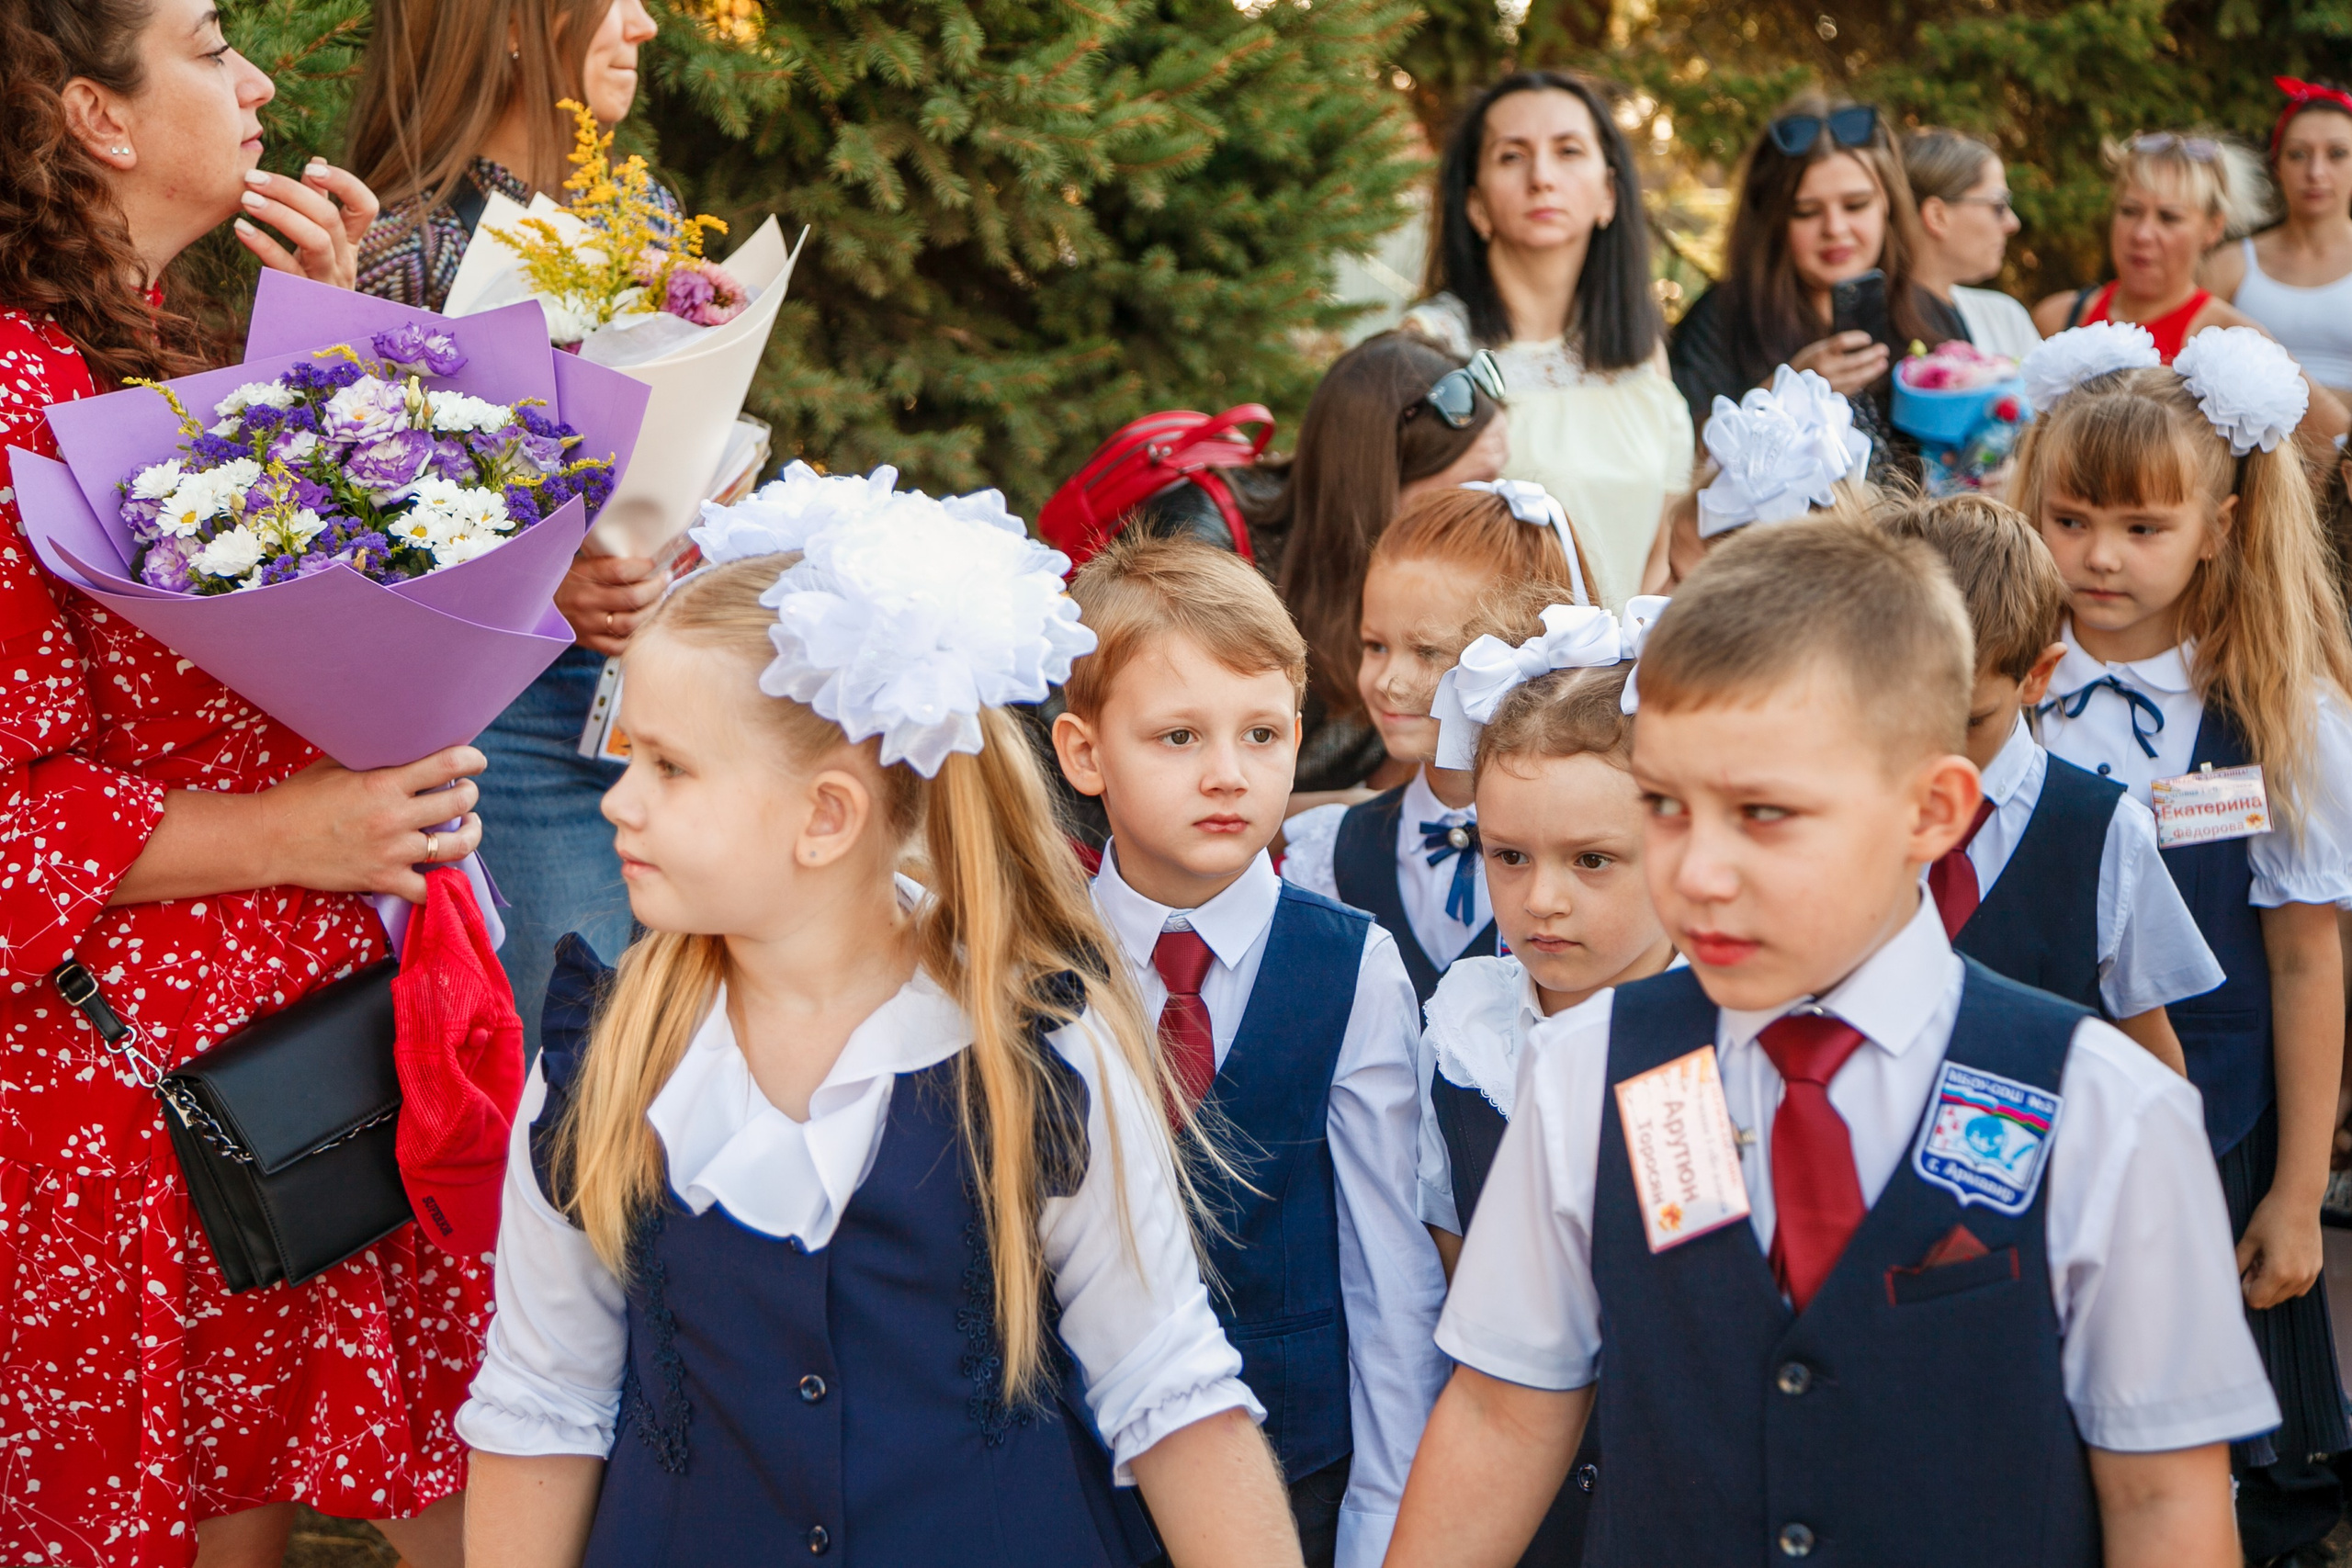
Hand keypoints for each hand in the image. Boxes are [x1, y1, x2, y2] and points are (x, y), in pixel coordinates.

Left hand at [233, 159, 379, 290]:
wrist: (312, 336)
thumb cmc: (312, 279)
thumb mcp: (322, 243)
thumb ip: (319, 204)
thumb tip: (317, 162)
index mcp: (350, 243)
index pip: (366, 206)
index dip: (344, 183)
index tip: (312, 167)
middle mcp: (344, 261)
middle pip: (329, 218)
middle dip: (291, 192)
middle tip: (254, 178)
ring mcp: (327, 281)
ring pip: (315, 241)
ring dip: (279, 214)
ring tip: (246, 199)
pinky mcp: (304, 298)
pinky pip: (287, 269)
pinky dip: (264, 245)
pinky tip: (241, 229)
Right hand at [257, 746, 486, 903]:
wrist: (268, 839)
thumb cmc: (299, 797)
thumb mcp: (337, 764)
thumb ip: (374, 757)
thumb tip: (403, 741)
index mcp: (384, 783)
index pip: (446, 766)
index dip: (471, 761)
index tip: (476, 761)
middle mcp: (394, 818)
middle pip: (459, 803)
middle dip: (470, 794)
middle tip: (466, 792)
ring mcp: (391, 852)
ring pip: (456, 846)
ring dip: (471, 833)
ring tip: (469, 826)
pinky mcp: (383, 880)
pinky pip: (429, 890)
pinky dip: (443, 884)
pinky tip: (447, 871)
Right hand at [559, 552, 668, 654]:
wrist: (531, 604)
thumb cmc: (560, 580)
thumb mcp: (577, 562)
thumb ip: (605, 560)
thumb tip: (639, 551)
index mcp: (581, 575)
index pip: (620, 570)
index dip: (643, 566)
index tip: (653, 562)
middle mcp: (585, 601)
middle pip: (631, 597)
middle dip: (656, 587)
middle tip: (666, 579)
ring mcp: (587, 625)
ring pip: (630, 623)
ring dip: (652, 611)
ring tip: (660, 600)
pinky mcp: (589, 642)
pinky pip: (619, 646)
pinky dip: (637, 638)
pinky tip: (645, 624)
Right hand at [1784, 330, 1889, 396]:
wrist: (1787, 390)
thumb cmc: (1804, 366)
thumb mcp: (1814, 350)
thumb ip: (1834, 347)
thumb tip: (1863, 344)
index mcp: (1818, 354)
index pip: (1843, 342)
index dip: (1858, 339)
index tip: (1867, 338)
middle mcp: (1824, 369)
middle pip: (1855, 361)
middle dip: (1872, 355)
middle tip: (1883, 350)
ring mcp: (1829, 384)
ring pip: (1857, 376)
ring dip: (1873, 370)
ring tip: (1883, 363)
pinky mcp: (1832, 395)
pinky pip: (1853, 387)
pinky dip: (1863, 380)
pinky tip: (1869, 375)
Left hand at [2236, 1187, 2324, 1310]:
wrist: (2299, 1201)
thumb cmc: (2271, 1216)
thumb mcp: (2248, 1240)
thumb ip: (2238, 1263)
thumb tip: (2229, 1278)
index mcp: (2279, 1272)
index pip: (2257, 1300)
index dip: (2245, 1289)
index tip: (2245, 1271)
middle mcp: (2298, 1278)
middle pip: (2271, 1301)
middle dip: (2258, 1286)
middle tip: (2254, 1263)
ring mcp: (2309, 1275)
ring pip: (2284, 1295)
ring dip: (2272, 1284)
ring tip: (2266, 1259)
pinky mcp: (2316, 1269)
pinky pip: (2298, 1287)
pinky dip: (2287, 1281)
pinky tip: (2281, 1260)